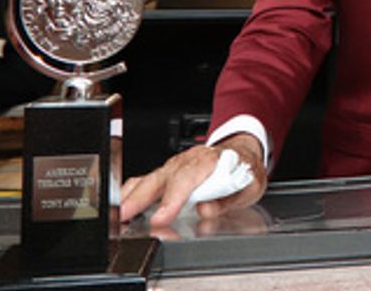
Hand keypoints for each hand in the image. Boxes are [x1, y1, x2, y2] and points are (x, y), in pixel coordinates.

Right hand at [119, 134, 266, 227]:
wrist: (244, 153)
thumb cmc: (245, 170)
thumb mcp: (250, 186)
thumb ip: (230, 199)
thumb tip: (206, 209)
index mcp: (211, 160)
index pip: (188, 178)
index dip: (172, 198)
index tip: (161, 217)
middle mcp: (190, 160)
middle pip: (163, 176)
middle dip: (143, 196)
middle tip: (126, 215)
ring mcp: (177, 165)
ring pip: (152, 177)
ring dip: (133, 195)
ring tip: (119, 213)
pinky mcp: (169, 172)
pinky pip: (148, 179)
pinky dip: (133, 191)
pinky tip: (123, 204)